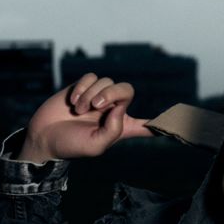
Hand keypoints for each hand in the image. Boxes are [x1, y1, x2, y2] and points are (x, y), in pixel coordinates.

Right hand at [18, 73, 152, 162]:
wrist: (45, 136)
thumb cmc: (72, 145)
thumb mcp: (97, 145)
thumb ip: (113, 129)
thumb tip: (120, 107)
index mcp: (122, 128)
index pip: (147, 125)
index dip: (162, 123)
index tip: (179, 122)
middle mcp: (113, 110)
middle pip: (127, 90)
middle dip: (113, 93)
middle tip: (96, 106)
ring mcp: (99, 97)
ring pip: (107, 82)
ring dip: (91, 94)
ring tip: (79, 110)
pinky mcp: (84, 87)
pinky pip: (92, 77)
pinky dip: (83, 87)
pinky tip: (73, 101)